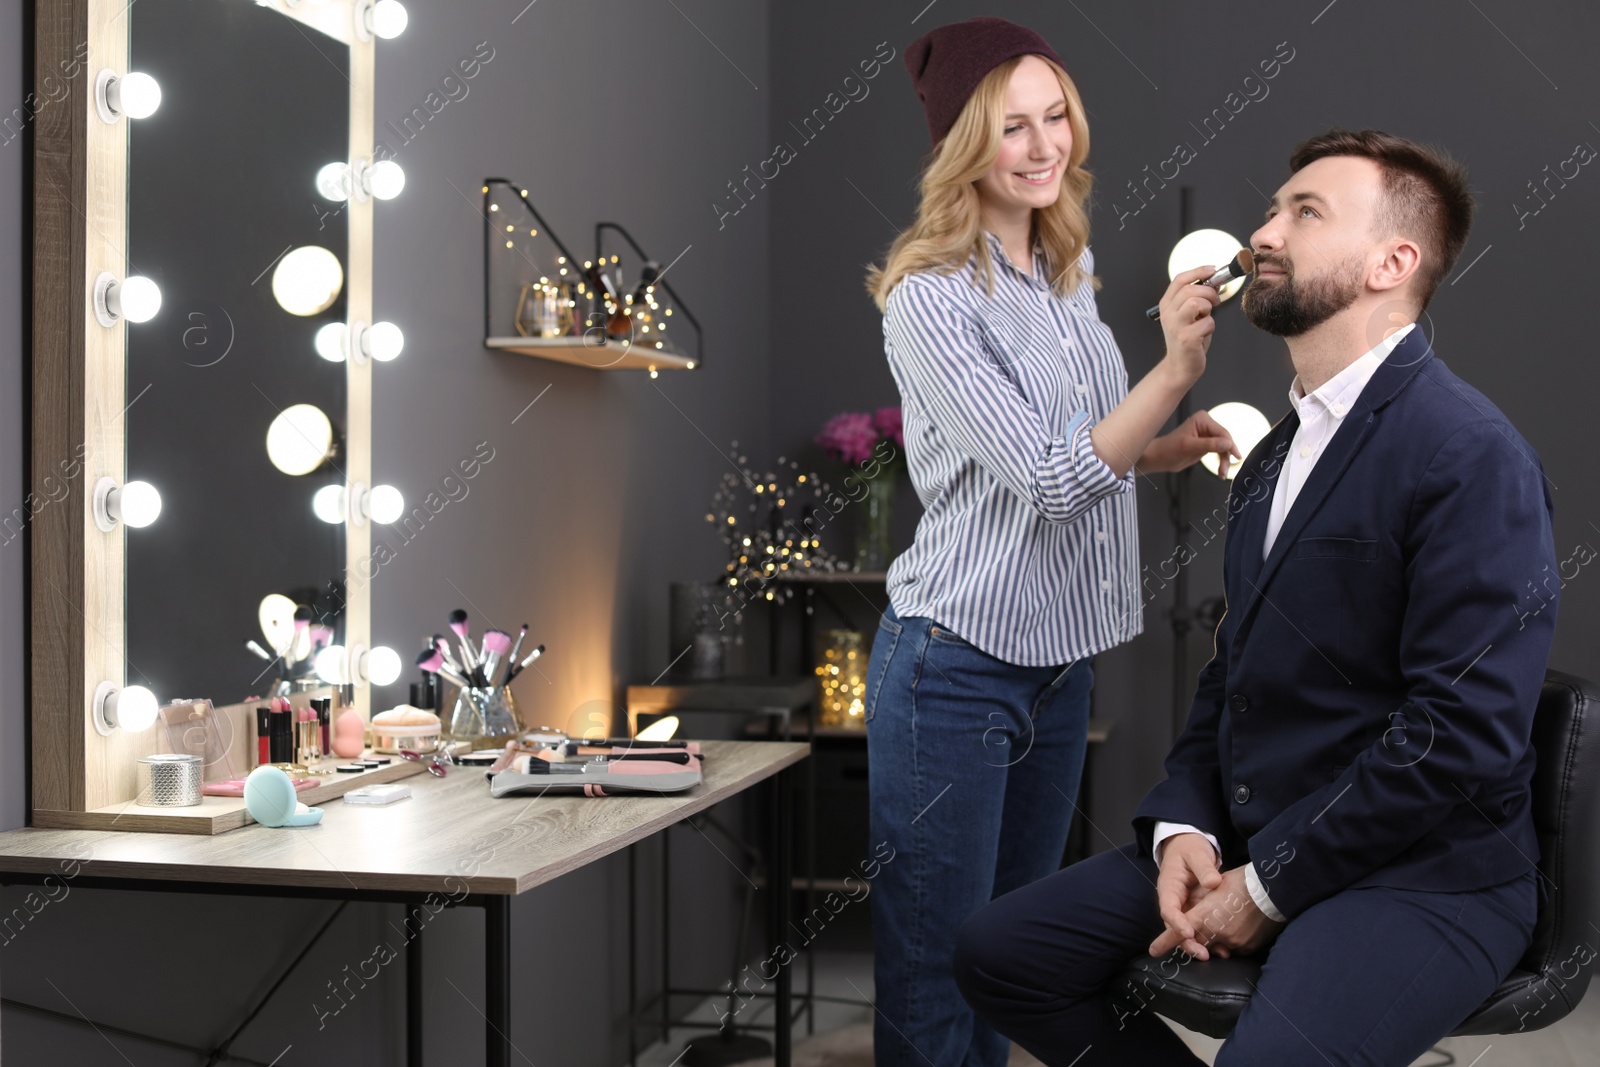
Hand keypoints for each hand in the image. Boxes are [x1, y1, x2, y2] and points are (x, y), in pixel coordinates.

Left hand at [1138, 410, 1241, 476]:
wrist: (1160, 458)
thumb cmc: (1169, 449)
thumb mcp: (1189, 447)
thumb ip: (1209, 444)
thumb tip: (1228, 443)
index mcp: (1202, 419)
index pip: (1222, 432)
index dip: (1230, 445)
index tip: (1236, 456)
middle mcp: (1206, 424)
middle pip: (1225, 440)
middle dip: (1227, 455)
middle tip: (1225, 470)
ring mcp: (1207, 434)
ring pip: (1224, 447)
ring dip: (1225, 460)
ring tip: (1222, 473)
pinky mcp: (1207, 443)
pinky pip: (1219, 451)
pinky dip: (1221, 461)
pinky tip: (1220, 470)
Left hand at [1149, 865, 1283, 960]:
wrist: (1276, 889)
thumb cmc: (1244, 881)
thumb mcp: (1216, 887)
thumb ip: (1203, 902)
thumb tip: (1197, 910)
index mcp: (1205, 915)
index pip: (1179, 932)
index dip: (1164, 942)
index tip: (1153, 950)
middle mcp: (1216, 932)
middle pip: (1197, 942)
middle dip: (1193, 940)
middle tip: (1192, 935)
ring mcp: (1233, 942)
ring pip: (1215, 947)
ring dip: (1214, 939)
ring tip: (1225, 922)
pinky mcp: (1247, 947)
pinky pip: (1233, 948)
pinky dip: (1230, 941)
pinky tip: (1238, 927)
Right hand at [1150, 833, 1223, 959]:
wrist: (1188, 846)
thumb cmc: (1190, 848)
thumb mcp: (1196, 854)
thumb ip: (1204, 868)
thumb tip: (1213, 883)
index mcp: (1168, 887)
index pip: (1168, 909)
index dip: (1177, 923)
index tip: (1189, 932)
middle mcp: (1174, 901)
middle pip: (1175, 926)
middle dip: (1187, 942)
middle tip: (1202, 954)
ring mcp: (1184, 906)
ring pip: (1187, 930)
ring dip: (1198, 943)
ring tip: (1215, 954)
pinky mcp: (1195, 910)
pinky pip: (1199, 926)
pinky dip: (1208, 937)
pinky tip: (1222, 948)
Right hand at [1157, 265, 1222, 387]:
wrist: (1180, 366)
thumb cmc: (1188, 339)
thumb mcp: (1190, 315)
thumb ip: (1198, 298)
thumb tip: (1214, 281)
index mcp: (1167, 304)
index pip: (1180, 280)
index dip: (1199, 271)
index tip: (1213, 270)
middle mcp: (1168, 313)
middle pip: (1191, 289)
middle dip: (1209, 292)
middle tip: (1215, 301)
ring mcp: (1176, 326)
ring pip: (1197, 302)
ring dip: (1208, 308)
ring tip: (1206, 317)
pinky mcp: (1186, 338)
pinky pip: (1207, 322)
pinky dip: (1211, 326)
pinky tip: (1204, 333)